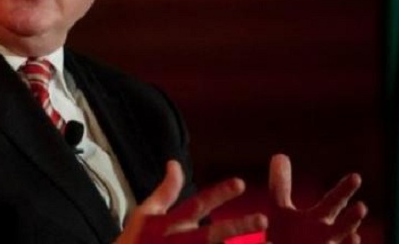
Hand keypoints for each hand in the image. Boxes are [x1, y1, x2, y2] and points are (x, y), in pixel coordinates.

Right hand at [117, 160, 266, 243]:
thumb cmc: (136, 240)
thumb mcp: (147, 212)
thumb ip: (166, 189)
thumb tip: (175, 162)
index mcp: (168, 224)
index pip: (197, 205)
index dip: (218, 194)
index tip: (241, 183)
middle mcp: (176, 242)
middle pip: (210, 236)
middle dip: (236, 228)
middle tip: (262, 219)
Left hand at [266, 154, 367, 243]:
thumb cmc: (285, 236)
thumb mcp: (280, 210)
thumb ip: (281, 185)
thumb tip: (280, 155)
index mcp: (319, 221)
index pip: (334, 203)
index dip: (344, 191)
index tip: (356, 176)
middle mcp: (325, 239)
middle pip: (340, 228)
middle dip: (349, 219)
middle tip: (360, 207)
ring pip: (337, 243)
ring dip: (342, 238)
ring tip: (352, 236)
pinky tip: (346, 240)